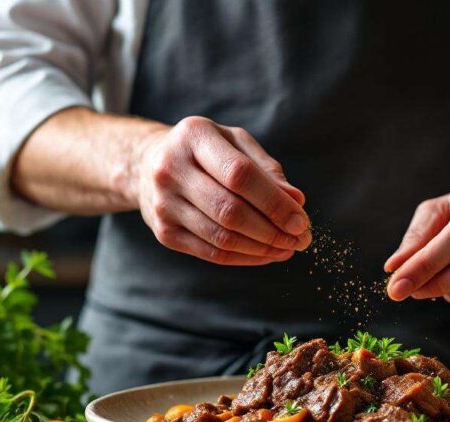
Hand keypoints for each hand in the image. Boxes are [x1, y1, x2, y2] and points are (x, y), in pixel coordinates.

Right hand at [135, 116, 311, 264]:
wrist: (148, 164)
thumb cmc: (206, 151)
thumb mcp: (236, 144)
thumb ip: (267, 170)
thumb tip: (296, 202)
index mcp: (193, 136)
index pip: (240, 174)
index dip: (274, 201)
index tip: (300, 220)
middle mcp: (171, 169)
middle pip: (229, 210)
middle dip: (272, 230)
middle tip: (299, 240)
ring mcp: (163, 203)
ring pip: (221, 237)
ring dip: (261, 248)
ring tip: (287, 249)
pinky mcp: (164, 232)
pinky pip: (211, 253)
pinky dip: (244, 258)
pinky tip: (266, 254)